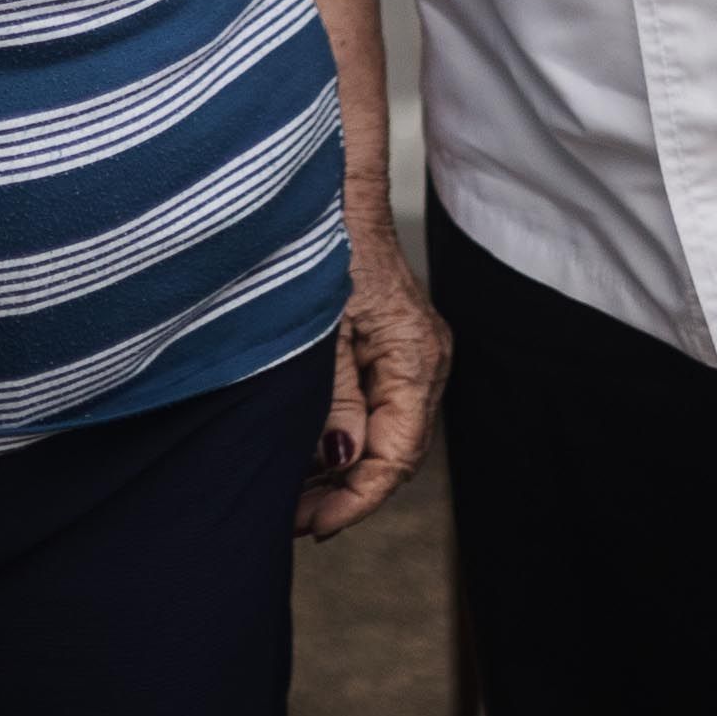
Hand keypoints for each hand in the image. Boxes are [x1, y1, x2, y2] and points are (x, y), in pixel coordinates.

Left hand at [301, 208, 447, 539]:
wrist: (330, 189)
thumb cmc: (323, 245)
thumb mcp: (318, 328)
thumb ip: (333, 397)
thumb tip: (342, 460)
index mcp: (415, 358)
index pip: (396, 454)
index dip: (356, 498)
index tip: (315, 526)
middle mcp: (424, 360)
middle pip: (393, 451)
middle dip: (345, 492)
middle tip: (293, 521)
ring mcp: (410, 352)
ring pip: (383, 433)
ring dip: (341, 468)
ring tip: (292, 497)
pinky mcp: (390, 344)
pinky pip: (374, 406)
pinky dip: (342, 435)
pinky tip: (307, 452)